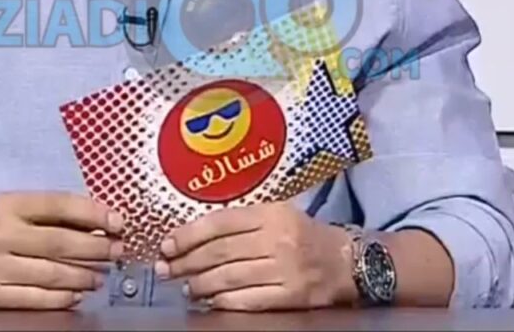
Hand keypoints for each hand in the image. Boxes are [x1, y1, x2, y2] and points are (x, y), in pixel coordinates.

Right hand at [0, 192, 124, 309]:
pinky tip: (79, 293)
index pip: (58, 204)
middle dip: (96, 247)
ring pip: (52, 273)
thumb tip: (104, 223)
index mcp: (7, 205)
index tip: (118, 222)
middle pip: (59, 242)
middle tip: (118, 251)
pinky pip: (37, 298)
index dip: (92, 213)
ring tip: (102, 275)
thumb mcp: (15, 211)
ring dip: (84, 274)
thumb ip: (53, 214)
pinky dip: (63, 297)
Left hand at [156, 202, 356, 310]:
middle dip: (186, 261)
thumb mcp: (277, 214)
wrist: (347, 261)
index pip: (220, 222)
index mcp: (271, 214)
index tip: (167, 245)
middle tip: (166, 269)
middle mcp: (277, 239)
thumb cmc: (304, 236)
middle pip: (220, 252)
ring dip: (200, 283)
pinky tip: (211, 301)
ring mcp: (285, 269)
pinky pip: (248, 299)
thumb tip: (194, 236)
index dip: (188, 234)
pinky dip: (224, 301)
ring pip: (230, 277)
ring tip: (186, 286)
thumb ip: (241, 222)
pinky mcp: (290, 295)